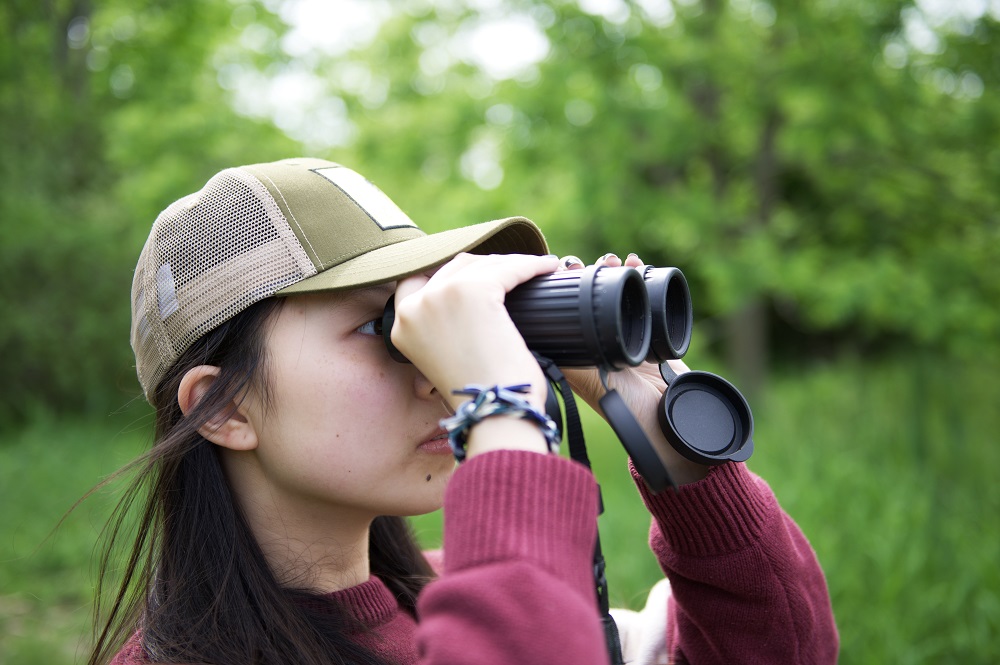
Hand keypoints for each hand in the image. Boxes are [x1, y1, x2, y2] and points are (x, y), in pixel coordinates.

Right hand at [391, 253, 560, 457]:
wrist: (496, 413)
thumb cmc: (482, 396)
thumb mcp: (445, 359)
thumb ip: (443, 332)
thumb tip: (468, 308)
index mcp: (401, 326)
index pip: (417, 281)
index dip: (449, 275)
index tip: (478, 275)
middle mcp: (414, 308)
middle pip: (453, 267)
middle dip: (485, 268)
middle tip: (512, 274)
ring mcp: (441, 296)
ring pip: (482, 264)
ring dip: (509, 264)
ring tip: (532, 271)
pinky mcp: (473, 291)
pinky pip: (509, 267)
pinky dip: (531, 266)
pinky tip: (546, 267)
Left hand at [559, 253, 709, 484]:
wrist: (669, 416)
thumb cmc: (625, 406)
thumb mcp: (589, 382)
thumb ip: (569, 361)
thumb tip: (540, 336)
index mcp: (579, 350)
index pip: (565, 310)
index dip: (563, 287)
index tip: (562, 268)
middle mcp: (599, 339)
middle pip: (590, 295)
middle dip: (589, 273)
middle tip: (589, 261)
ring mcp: (626, 333)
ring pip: (616, 291)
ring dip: (614, 270)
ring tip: (615, 259)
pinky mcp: (652, 331)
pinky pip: (644, 296)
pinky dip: (641, 275)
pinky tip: (637, 262)